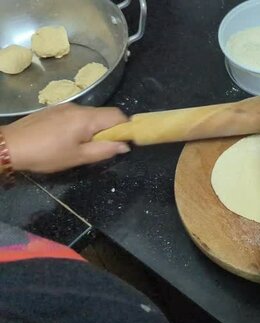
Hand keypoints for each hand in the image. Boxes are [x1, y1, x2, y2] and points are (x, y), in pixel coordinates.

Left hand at [1, 103, 129, 172]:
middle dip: (111, 129)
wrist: (9, 145)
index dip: (126, 128)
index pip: (118, 116)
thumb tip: (124, 146)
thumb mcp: (78, 157)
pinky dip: (82, 126)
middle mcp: (78, 107)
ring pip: (91, 115)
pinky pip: (77, 115)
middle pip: (105, 114)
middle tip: (104, 148)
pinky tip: (69, 140)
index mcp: (86, 118)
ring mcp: (64, 107)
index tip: (125, 142)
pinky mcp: (54, 110)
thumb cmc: (46, 154)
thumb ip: (104, 150)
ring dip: (95, 128)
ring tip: (84, 146)